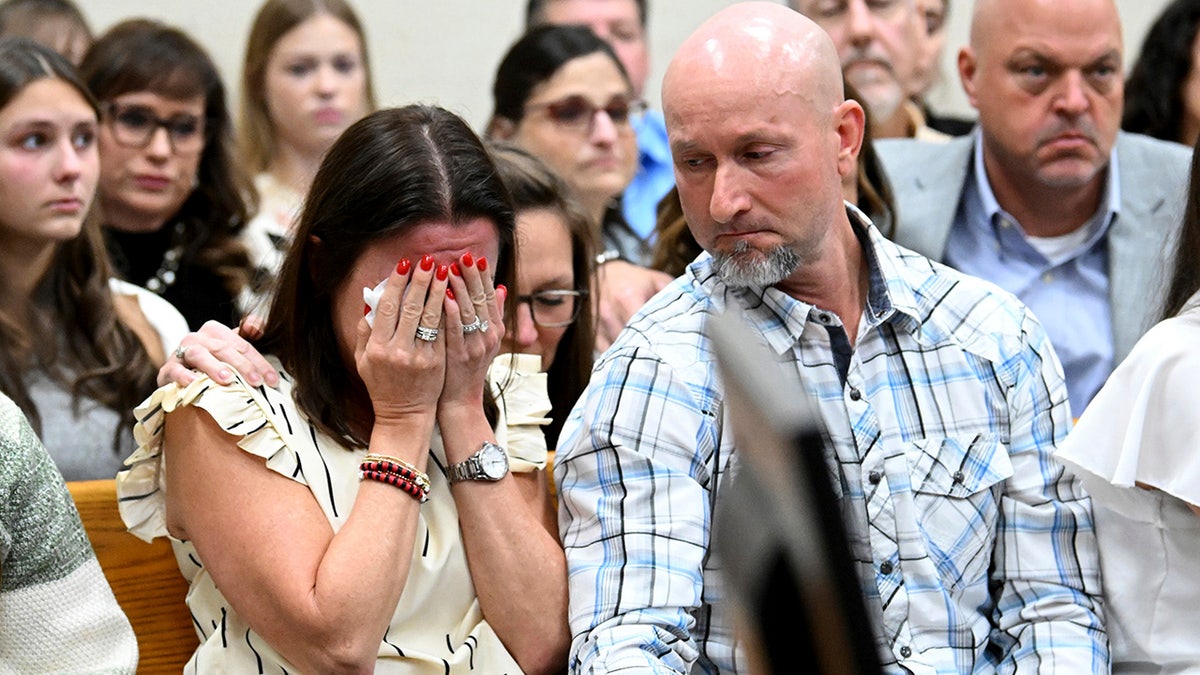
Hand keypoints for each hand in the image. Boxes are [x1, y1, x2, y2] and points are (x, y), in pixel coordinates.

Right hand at [159, 316, 277, 387]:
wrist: (181, 381)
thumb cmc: (212, 366)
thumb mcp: (231, 351)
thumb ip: (247, 338)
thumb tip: (257, 326)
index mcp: (215, 331)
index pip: (241, 344)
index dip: (259, 362)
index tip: (272, 380)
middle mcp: (197, 338)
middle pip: (223, 348)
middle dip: (242, 365)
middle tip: (256, 381)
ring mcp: (180, 353)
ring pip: (199, 355)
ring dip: (214, 366)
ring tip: (228, 379)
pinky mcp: (166, 370)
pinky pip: (174, 371)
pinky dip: (184, 376)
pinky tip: (194, 383)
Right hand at [355, 255, 446, 426]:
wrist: (404, 414)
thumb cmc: (381, 385)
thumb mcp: (363, 360)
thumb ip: (365, 330)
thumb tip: (370, 299)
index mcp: (376, 347)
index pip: (387, 307)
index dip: (396, 283)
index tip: (405, 264)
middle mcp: (397, 351)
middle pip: (411, 307)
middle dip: (421, 280)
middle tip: (430, 260)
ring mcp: (419, 357)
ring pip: (431, 317)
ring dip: (439, 291)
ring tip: (446, 271)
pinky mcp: (437, 362)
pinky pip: (443, 331)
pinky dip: (449, 312)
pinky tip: (454, 295)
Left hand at [439, 252, 504, 412]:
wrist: (460, 400)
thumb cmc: (466, 367)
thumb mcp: (484, 339)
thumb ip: (492, 314)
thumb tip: (501, 287)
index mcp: (495, 330)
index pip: (490, 296)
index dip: (483, 276)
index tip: (475, 256)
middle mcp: (489, 336)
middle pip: (482, 300)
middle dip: (472, 276)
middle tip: (463, 255)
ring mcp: (475, 346)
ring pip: (469, 311)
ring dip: (460, 288)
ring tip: (449, 268)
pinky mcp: (459, 356)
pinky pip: (456, 330)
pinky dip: (452, 312)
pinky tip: (445, 296)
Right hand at [595, 260, 671, 351]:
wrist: (604, 271)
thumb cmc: (635, 279)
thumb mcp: (658, 281)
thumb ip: (674, 295)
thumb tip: (696, 312)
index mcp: (628, 296)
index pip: (643, 327)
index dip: (657, 341)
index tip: (670, 350)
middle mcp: (609, 310)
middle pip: (629, 341)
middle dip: (645, 351)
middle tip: (662, 360)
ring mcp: (597, 322)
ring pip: (616, 349)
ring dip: (631, 355)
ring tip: (647, 358)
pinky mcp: (590, 331)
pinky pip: (604, 351)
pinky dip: (617, 355)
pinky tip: (629, 356)